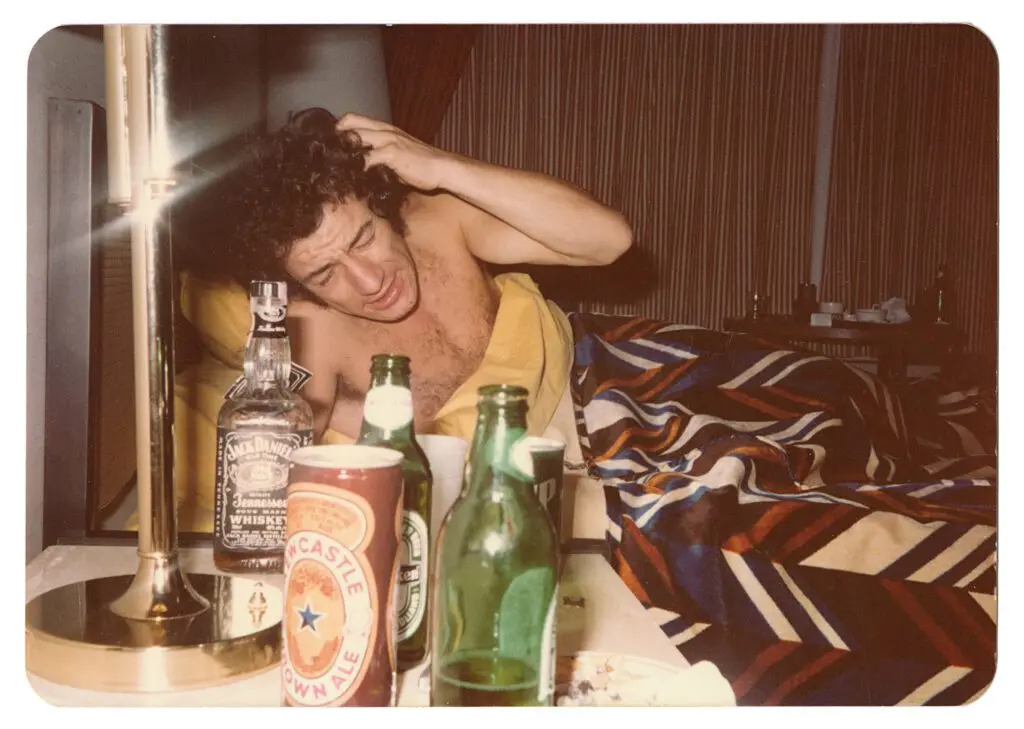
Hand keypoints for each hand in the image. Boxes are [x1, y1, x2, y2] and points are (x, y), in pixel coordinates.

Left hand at [336, 112, 450, 190]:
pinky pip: (367, 158)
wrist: (442, 167)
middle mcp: (384, 130)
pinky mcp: (392, 154)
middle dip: (335, 137)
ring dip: (343, 150)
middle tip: (326, 153)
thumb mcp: (399, 152)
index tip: (331, 143)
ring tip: (334, 164)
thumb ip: (382, 153)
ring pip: (355, 137)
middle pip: (350, 123)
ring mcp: (388, 140)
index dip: (340, 129)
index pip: (354, 119)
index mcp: (385, 128)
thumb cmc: (422, 163)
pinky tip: (352, 176)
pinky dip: (357, 166)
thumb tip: (365, 163)